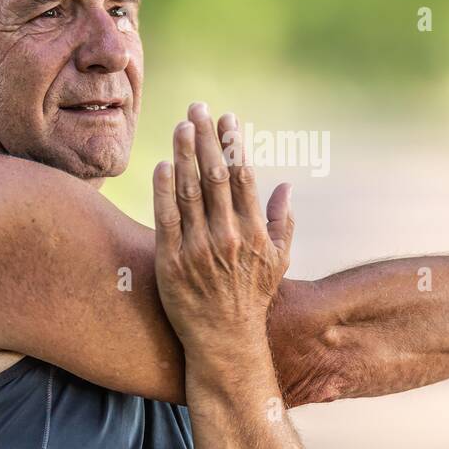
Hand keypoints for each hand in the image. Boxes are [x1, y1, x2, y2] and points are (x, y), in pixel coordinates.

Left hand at [152, 103, 294, 366]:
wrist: (224, 340)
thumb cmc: (252, 297)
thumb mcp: (278, 261)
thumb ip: (283, 221)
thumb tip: (285, 186)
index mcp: (254, 232)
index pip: (243, 177)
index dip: (234, 145)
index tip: (228, 119)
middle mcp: (227, 237)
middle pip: (214, 176)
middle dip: (207, 138)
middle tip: (198, 107)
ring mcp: (197, 249)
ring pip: (189, 191)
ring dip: (185, 154)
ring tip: (181, 125)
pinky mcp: (171, 261)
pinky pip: (166, 218)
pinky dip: (164, 190)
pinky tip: (163, 164)